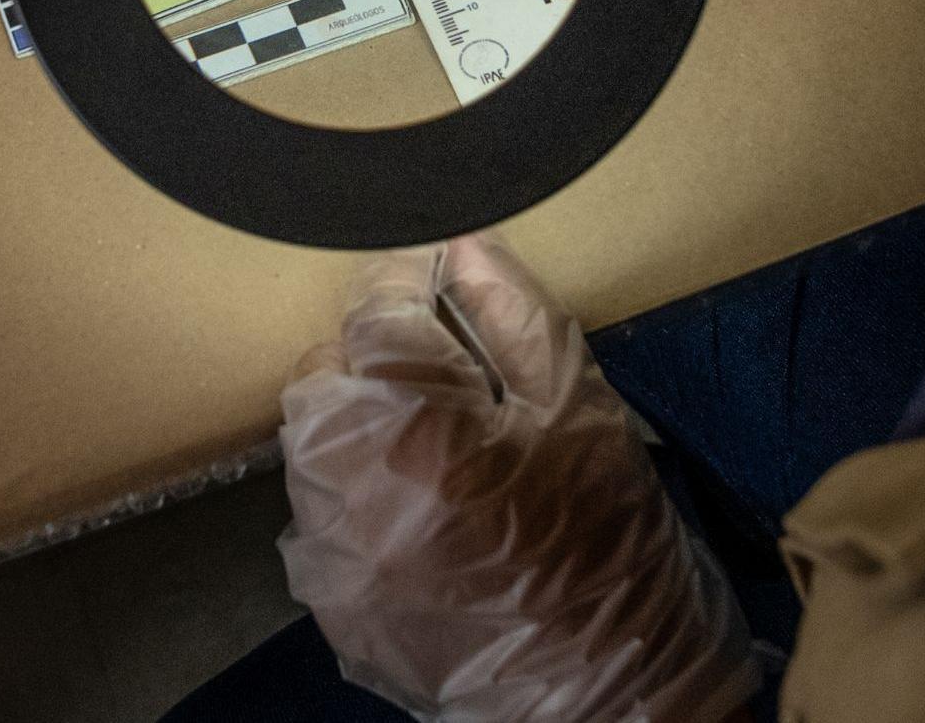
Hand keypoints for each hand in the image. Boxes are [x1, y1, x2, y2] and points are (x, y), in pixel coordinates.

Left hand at [277, 235, 760, 722]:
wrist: (612, 705)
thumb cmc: (612, 551)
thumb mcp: (584, 415)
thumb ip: (514, 318)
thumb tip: (463, 248)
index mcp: (417, 430)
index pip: (375, 310)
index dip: (404, 279)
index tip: (432, 275)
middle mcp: (350, 492)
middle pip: (322, 375)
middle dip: (369, 358)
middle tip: (436, 371)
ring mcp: (331, 557)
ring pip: (311, 449)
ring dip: (357, 429)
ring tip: (434, 449)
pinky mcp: (333, 607)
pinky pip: (320, 521)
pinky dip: (357, 501)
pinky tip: (424, 516)